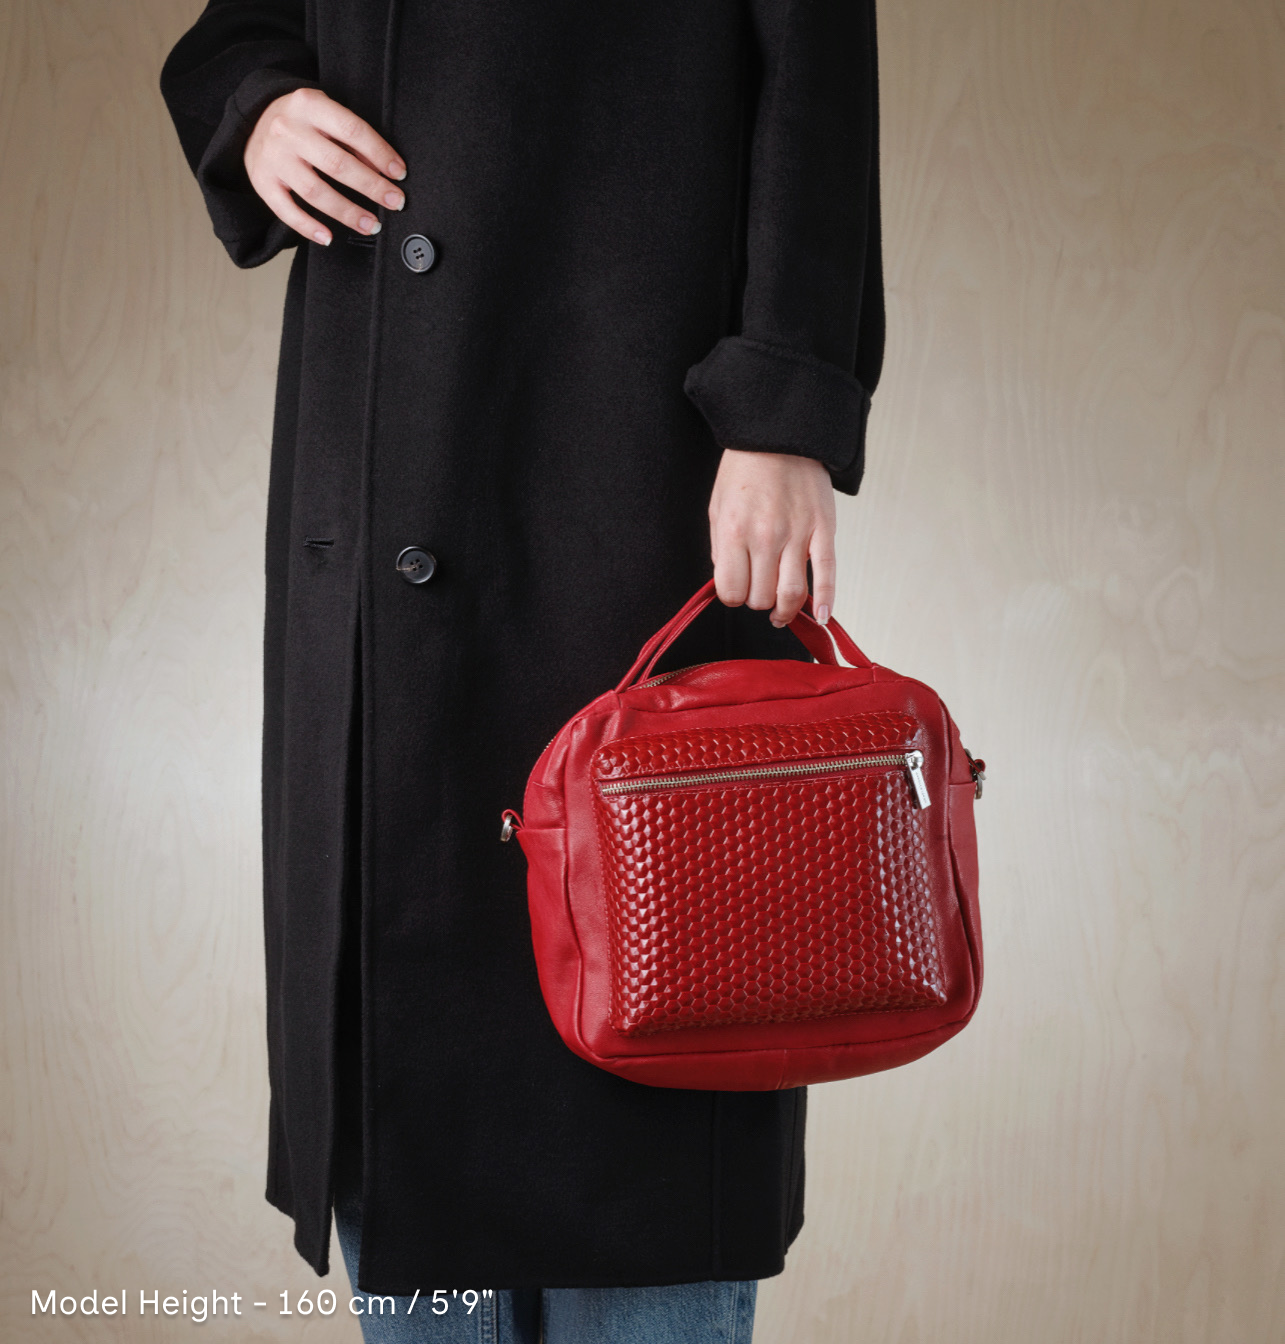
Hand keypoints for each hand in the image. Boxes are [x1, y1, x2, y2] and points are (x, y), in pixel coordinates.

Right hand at [244, 87, 406, 245]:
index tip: (399, 174)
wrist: (253, 119)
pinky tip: (328, 238)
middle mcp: (288, 129)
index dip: (380, 154)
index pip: (352, 130)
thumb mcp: (325, 113)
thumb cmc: (301, 120)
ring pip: (315, 192)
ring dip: (347, 213)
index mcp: (309, 105)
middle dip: (371, 187)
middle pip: (337, 164)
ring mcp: (273, 157)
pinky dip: (308, 227)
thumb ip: (351, 137)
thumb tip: (382, 169)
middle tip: (395, 202)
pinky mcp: (262, 181)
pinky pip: (286, 211)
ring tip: (371, 225)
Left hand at [708, 448, 836, 627]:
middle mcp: (766, 537)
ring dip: (785, 610)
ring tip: (781, 612)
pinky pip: (827, 574)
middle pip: (761, 597)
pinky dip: (824, 600)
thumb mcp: (718, 508)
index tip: (737, 588)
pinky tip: (820, 615)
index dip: (732, 596)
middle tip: (758, 589)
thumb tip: (729, 583)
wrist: (780, 436)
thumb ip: (721, 549)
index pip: (730, 592)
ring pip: (791, 594)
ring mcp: (798, 534)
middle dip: (757, 600)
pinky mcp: (823, 530)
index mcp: (735, 532)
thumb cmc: (745, 472)